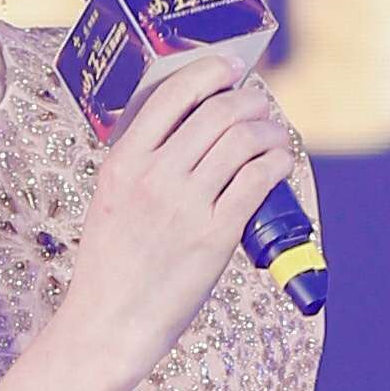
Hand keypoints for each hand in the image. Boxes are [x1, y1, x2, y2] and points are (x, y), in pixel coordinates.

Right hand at [56, 55, 300, 385]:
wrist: (108, 323)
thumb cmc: (111, 266)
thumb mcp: (109, 200)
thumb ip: (140, 165)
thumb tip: (188, 133)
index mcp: (123, 161)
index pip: (171, 93)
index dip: (209, 71)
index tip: (230, 67)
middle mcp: (154, 176)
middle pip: (217, 112)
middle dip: (249, 101)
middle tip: (259, 106)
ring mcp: (185, 205)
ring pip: (243, 141)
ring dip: (269, 130)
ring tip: (274, 136)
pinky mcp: (215, 236)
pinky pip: (258, 180)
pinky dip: (277, 162)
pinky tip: (280, 162)